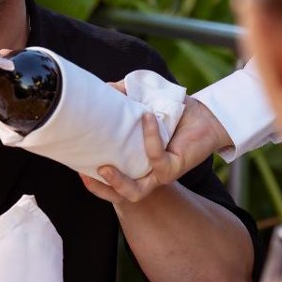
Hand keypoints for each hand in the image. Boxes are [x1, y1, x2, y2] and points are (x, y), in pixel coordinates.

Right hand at [81, 95, 231, 204]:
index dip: (93, 181)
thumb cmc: (175, 112)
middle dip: (101, 190)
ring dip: (119, 183)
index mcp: (136, 163)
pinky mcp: (174, 166)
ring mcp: (160, 173)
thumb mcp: (143, 101)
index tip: (75, 165)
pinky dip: (149, 137)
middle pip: (121, 195)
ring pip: (137, 192)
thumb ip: (123, 95)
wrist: (207, 115)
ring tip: (105, 168)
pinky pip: (156, 158)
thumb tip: (103, 87)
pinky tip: (146, 116)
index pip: (111, 181)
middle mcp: (146, 172)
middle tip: (84, 174)